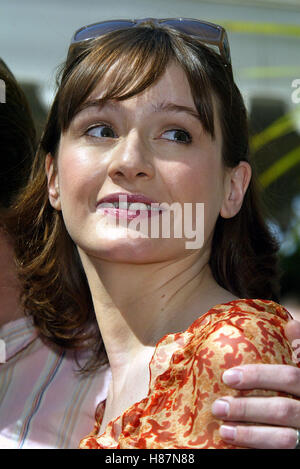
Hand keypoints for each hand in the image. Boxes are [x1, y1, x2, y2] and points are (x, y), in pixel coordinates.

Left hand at [211, 319, 299, 448]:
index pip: (292, 374)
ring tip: (223, 427)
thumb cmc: (299, 391)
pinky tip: (234, 441)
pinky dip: (256, 446)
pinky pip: (280, 451)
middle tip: (219, 401)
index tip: (228, 376)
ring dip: (250, 433)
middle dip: (249, 403)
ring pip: (284, 437)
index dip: (263, 373)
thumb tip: (289, 325)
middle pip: (284, 405)